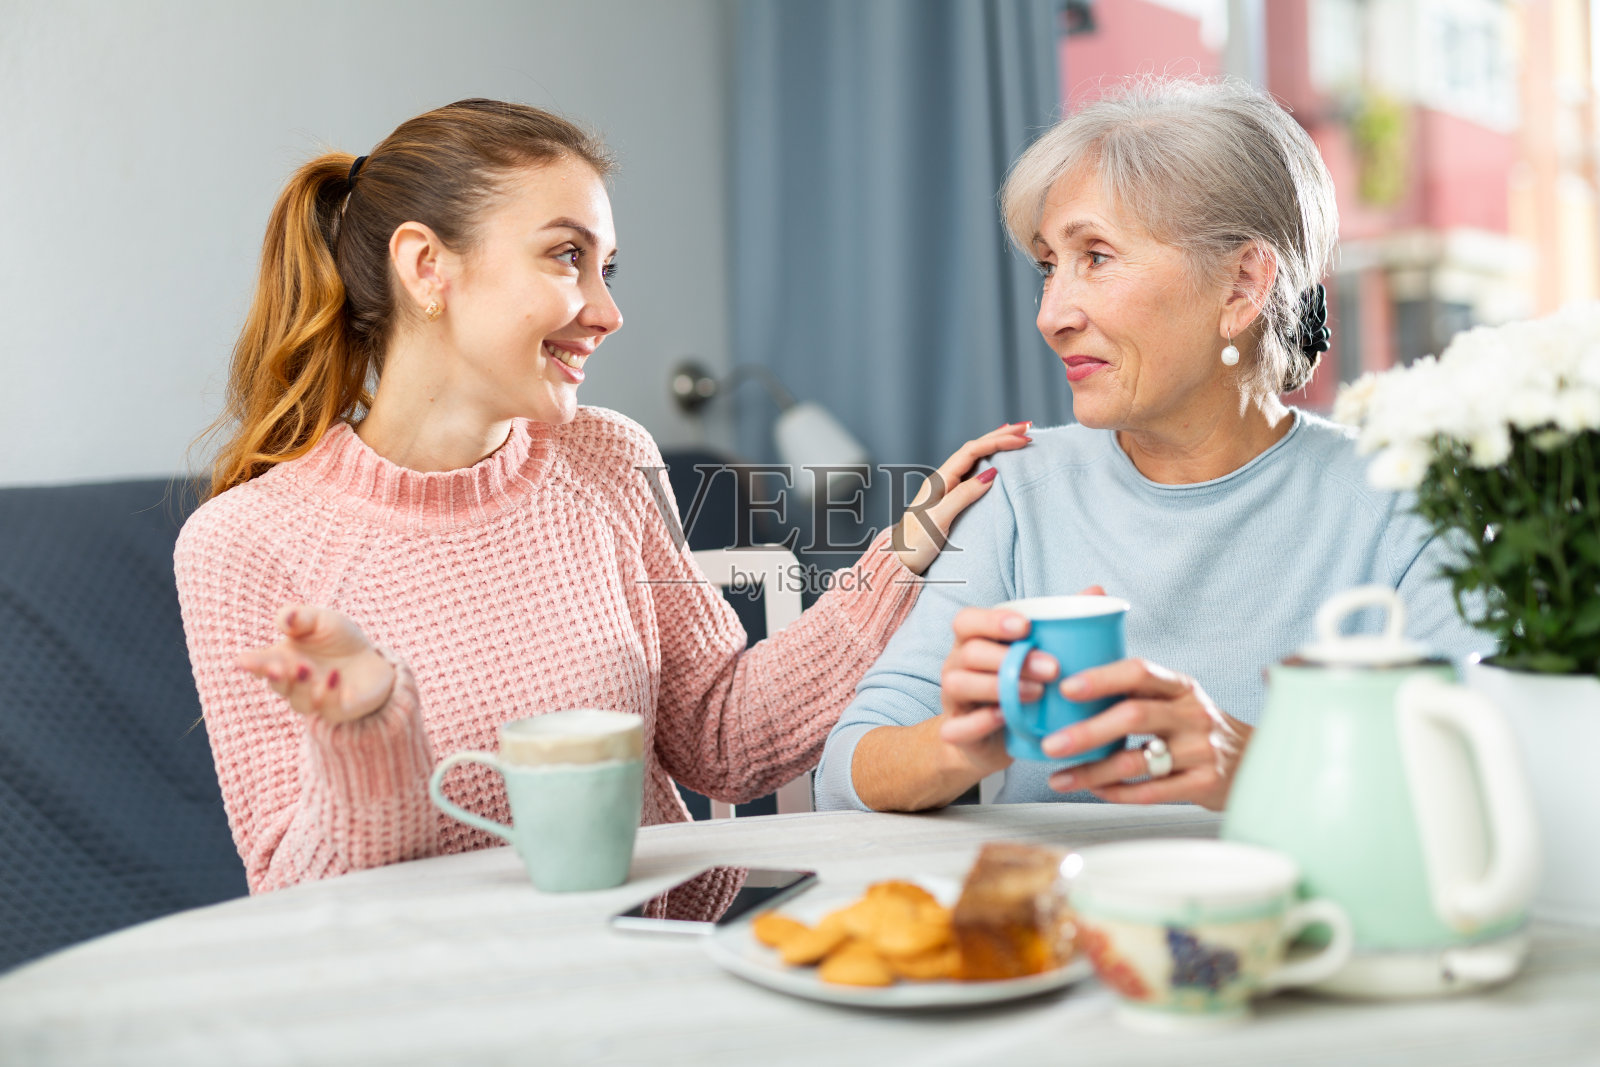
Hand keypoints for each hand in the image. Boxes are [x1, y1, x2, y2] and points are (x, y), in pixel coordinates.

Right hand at [236, 605, 395, 725]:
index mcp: (283, 661)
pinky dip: (330, 693)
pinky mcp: (340, 709)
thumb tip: (286, 618)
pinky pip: (330, 708)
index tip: (241, 660)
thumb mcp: (320, 620)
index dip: (251, 664)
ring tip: (305, 668)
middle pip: (279, 685)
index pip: (262, 665)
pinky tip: (334, 676)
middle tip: (275, 667)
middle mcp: (295, 684)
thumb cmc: (337, 639)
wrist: (372, 659)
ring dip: (301, 686)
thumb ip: (299, 617)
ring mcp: (316, 699)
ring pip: (301, 702)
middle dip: (275, 677)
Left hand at [891, 422, 1031, 575]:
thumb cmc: (917, 543)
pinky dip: (989, 461)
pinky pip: (974, 472)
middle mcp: (943, 479)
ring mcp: (947, 489)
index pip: (972, 450)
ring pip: (975, 458)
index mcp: (940, 480)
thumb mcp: (940, 519)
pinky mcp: (951, 500)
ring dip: (996, 445)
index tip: (1022, 439)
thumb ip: (963, 495)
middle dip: (1001, 436)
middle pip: (974, 449)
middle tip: (1027, 427)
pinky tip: (998, 461)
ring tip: (1016, 435)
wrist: (900, 561)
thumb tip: (991, 473)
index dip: (997, 441)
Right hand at [934, 586, 1107, 781]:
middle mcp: (957, 665)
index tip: (1027, 626)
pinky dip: (979, 722)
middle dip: (1010, 658)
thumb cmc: (1019, 689)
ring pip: (958, 684)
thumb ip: (1060, 625)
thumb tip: (1095, 591)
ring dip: (996, 687)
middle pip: (969, 652)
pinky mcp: (956, 730)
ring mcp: (953, 698)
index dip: (992, 621)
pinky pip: (956, 726)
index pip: (967, 621)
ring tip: (1037, 694)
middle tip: (1053, 668)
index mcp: (975, 642)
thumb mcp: (1035, 657)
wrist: (995, 742)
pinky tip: (1006, 718)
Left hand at [1038, 658, 1251, 810]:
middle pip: (1133, 717)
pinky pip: (1150, 792)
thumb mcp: (1176, 699)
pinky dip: (1116, 793)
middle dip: (1087, 732)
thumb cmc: (1197, 726)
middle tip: (1051, 744)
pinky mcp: (1204, 785)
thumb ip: (1136, 691)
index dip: (1102, 678)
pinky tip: (1093, 790)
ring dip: (1092, 771)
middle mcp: (1193, 714)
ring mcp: (1201, 751)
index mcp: (1181, 686)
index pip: (1140, 671)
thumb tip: (1067, 687)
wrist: (1255, 761)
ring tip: (1058, 777)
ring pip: (1136, 761)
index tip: (1066, 688)